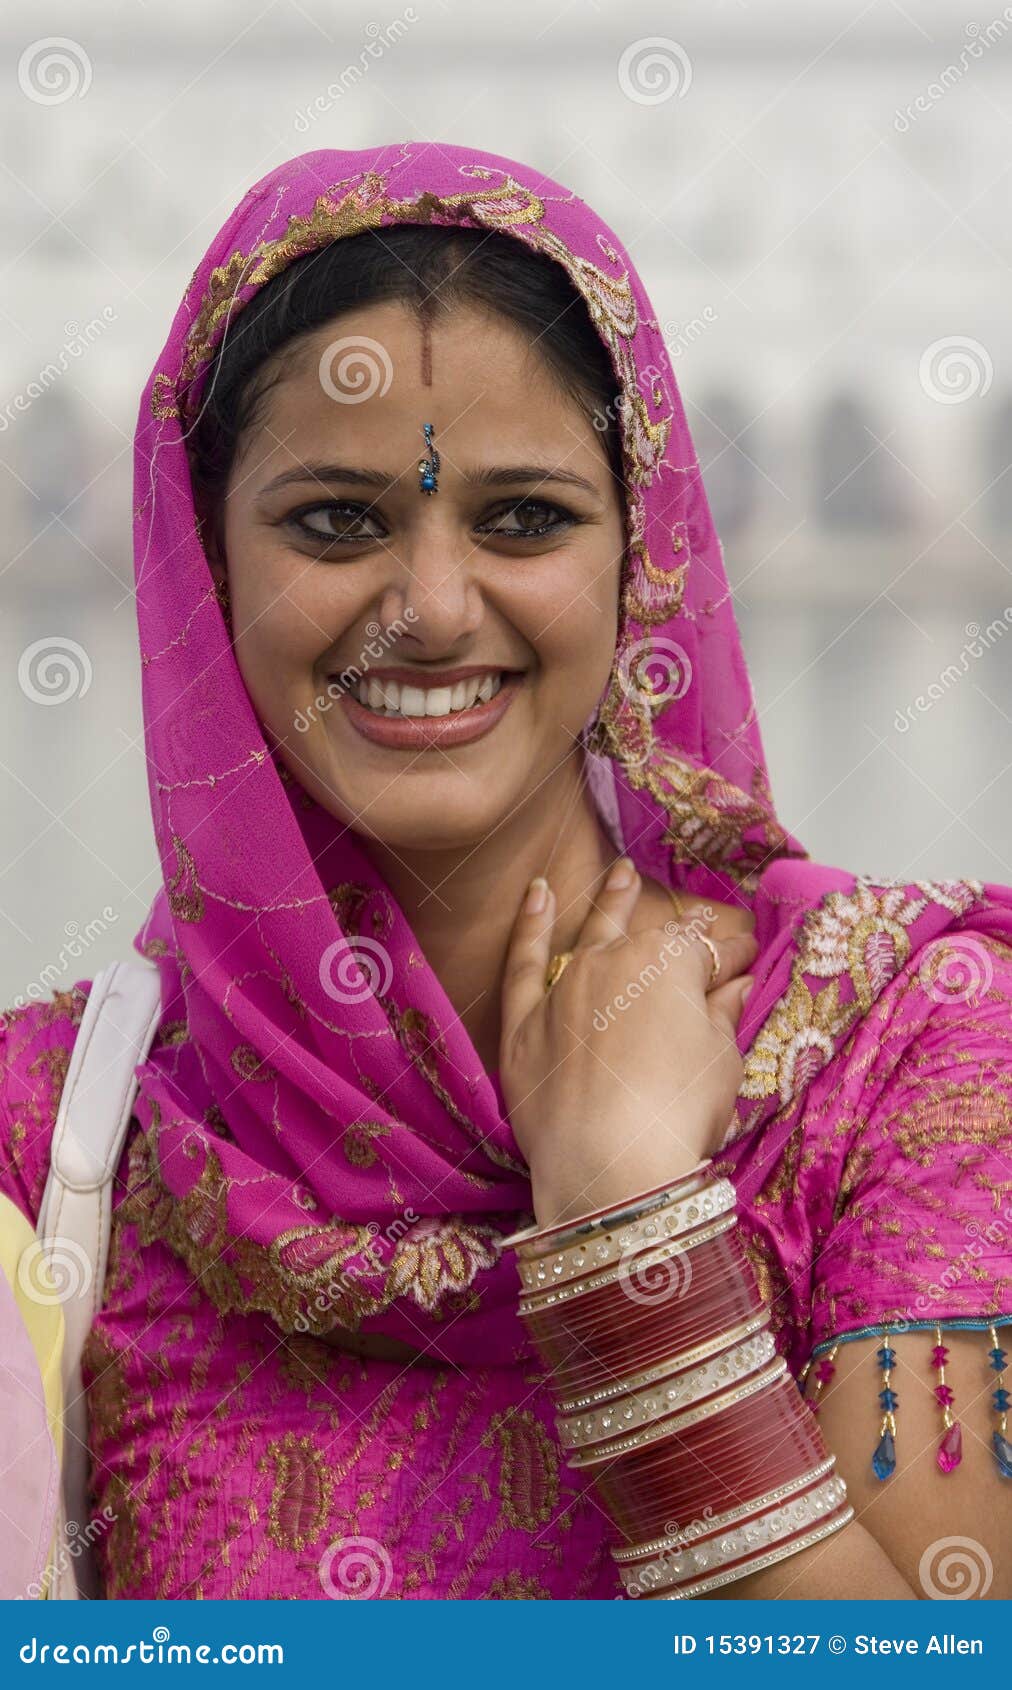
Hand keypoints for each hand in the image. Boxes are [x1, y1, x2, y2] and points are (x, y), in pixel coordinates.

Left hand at [499, 858, 757, 1227]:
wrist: (608, 1163)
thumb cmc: (678, 1111)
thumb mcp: (721, 1062)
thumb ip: (722, 1015)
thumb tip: (735, 985)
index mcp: (670, 963)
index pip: (708, 951)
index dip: (733, 957)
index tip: (750, 961)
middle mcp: (614, 960)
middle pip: (651, 940)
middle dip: (680, 931)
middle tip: (698, 917)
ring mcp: (564, 986)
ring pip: (590, 933)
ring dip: (609, 901)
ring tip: (620, 873)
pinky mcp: (524, 1021)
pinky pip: (524, 961)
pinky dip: (530, 925)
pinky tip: (537, 894)